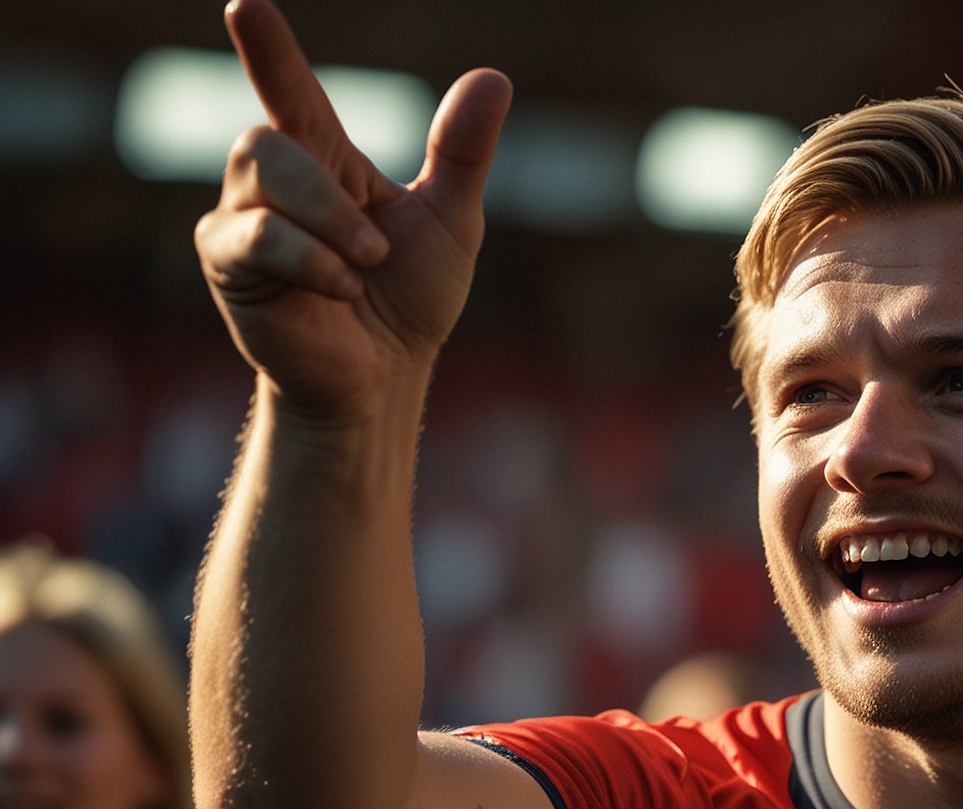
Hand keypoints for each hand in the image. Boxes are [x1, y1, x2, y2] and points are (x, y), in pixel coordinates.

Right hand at [193, 0, 510, 414]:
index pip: (291, 92)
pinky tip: (339, 289)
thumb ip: (462, 151)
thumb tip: (493, 77)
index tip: (248, 8)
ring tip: (362, 270)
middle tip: (376, 247)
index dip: (269, 51)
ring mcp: (241, 221)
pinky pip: (256, 238)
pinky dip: (309, 261)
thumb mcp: (450, 220)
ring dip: (326, 226)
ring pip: (259, 178)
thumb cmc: (409, 300)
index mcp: (324, 160)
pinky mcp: (227, 264)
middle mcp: (273, 183)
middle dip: (326, 192)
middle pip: (268, 139)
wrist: (385, 374)